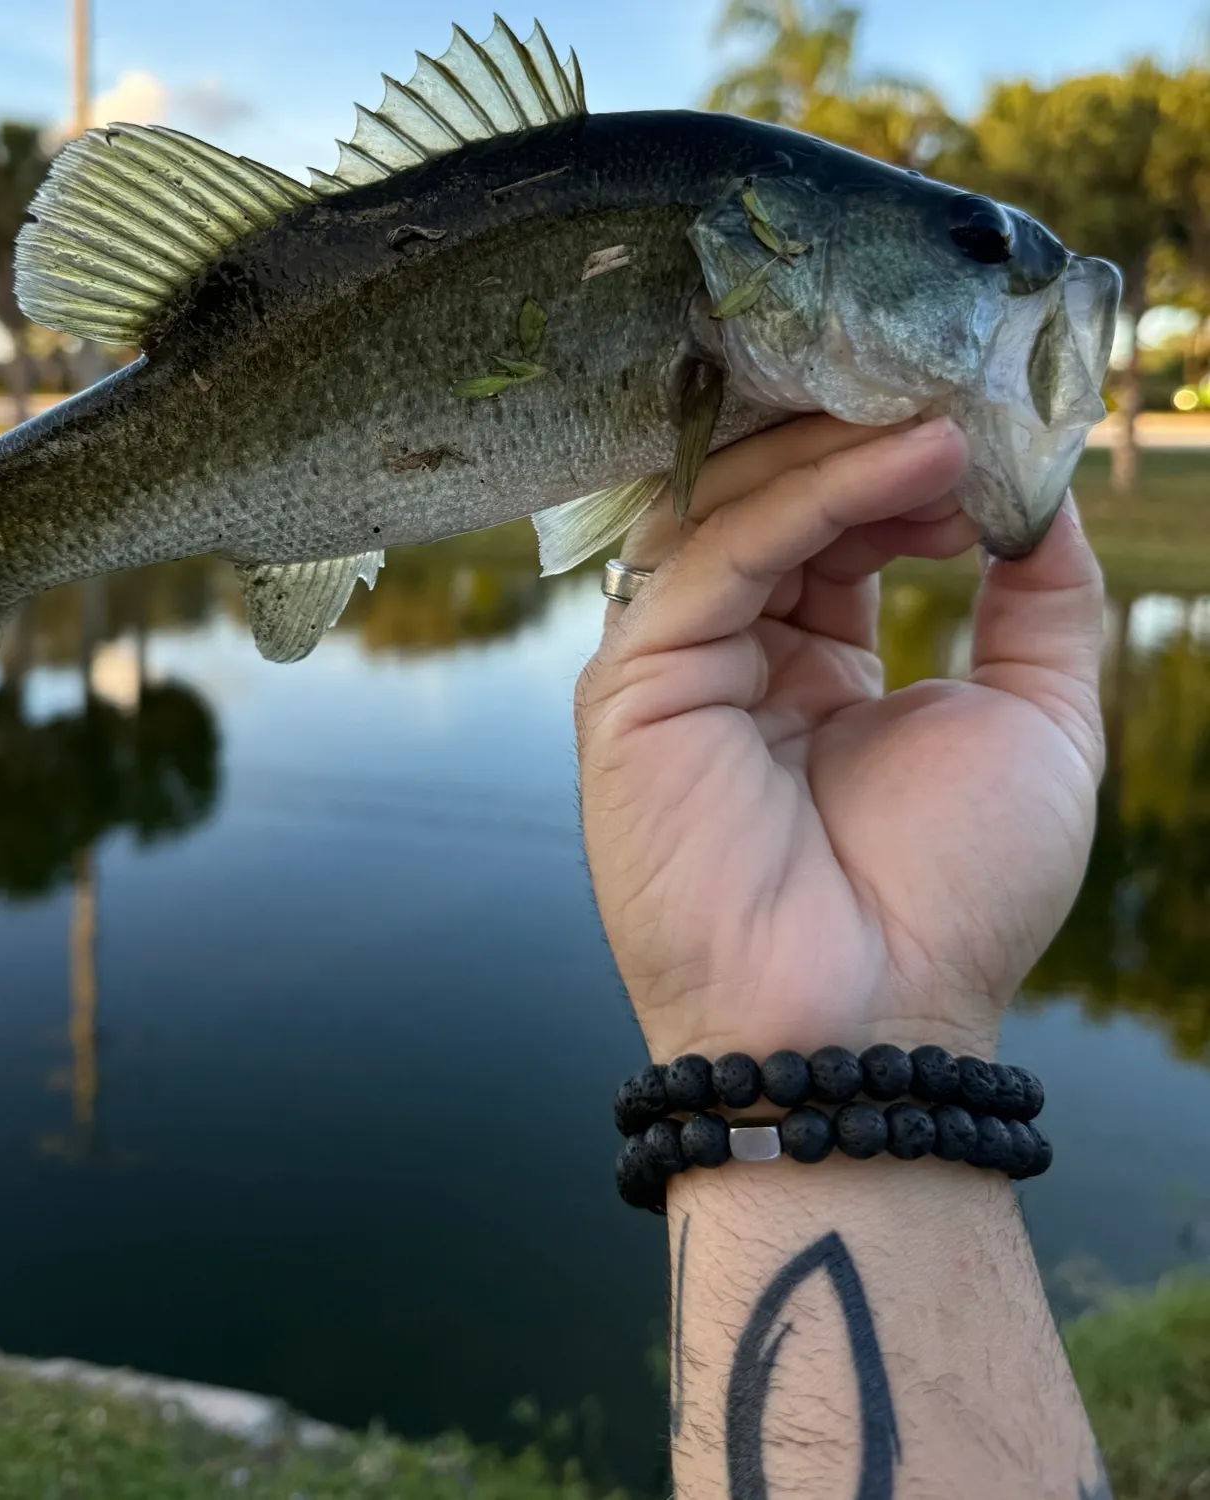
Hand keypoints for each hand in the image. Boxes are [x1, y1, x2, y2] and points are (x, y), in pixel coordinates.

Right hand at [574, 415, 1104, 1065]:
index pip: (835, 527)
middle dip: (868, 440)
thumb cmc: (951, 898)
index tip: (998, 431)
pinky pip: (719, 558)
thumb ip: (1038, 605)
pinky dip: (811, 499)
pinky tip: (910, 466)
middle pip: (772, 500)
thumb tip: (1045, 497)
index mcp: (809, 669)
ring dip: (845, 452)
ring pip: (732, 509)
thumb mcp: (1034, 725)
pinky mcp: (632, 684)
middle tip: (965, 393)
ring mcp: (673, 666)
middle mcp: (733, 656)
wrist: (870, 1017)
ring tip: (951, 424)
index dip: (909, 470)